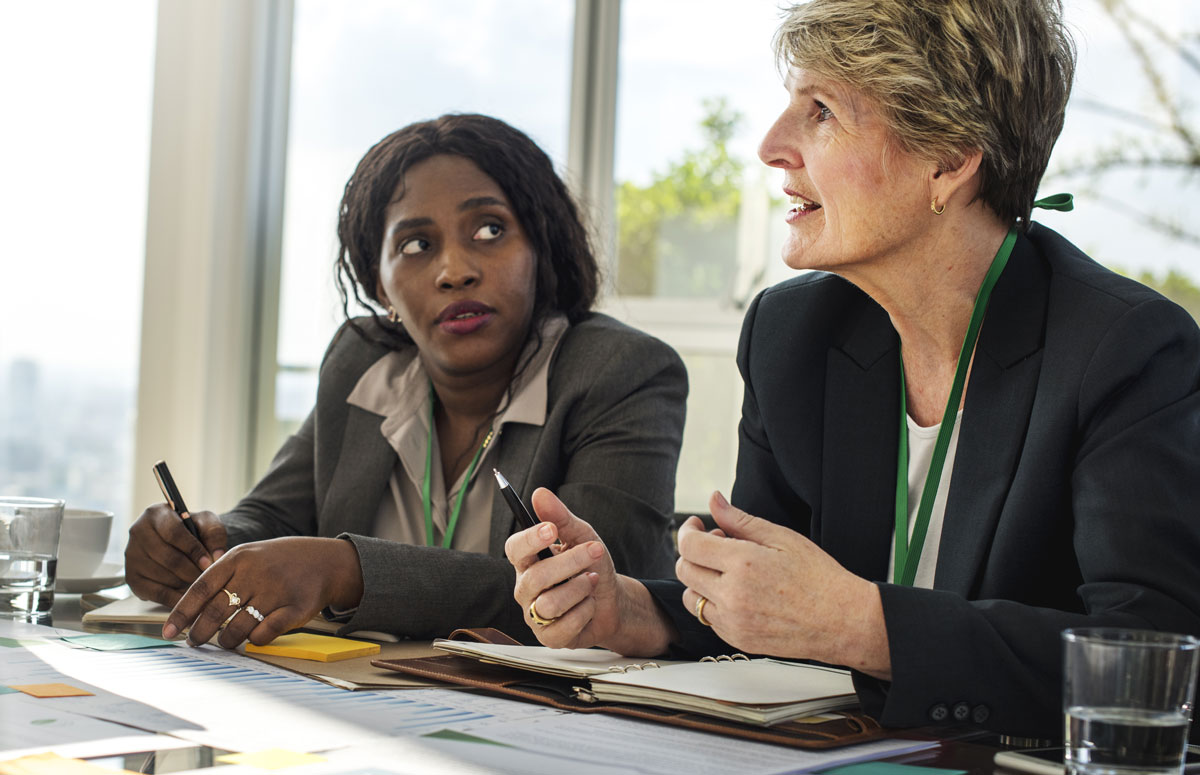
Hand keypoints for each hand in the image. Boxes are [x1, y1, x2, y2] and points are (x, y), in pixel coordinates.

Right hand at [125, 503, 226, 607]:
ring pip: (162, 577)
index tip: (209, 563)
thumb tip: (217, 556)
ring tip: (199, 585)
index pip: (173, 533)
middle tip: (206, 578)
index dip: (193, 550)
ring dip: (184, 584)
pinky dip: (175, 598)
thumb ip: (215, 534)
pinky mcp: (132, 577)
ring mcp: (131, 556)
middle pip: (167, 558)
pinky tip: (188, 596)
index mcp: (156, 514)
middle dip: (191, 571)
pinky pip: (155, 593)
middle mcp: (138, 532)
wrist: (181, 541)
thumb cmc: (194, 530)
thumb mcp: (207, 523)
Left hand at [161, 536, 363, 649]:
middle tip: (194, 641)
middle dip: (200, 632)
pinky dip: (253, 641)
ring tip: (224, 642)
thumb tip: (190, 612)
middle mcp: (255, 573)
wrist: (326, 560)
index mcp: (239, 559)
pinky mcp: (295, 609)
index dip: (182, 613)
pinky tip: (252, 637)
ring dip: (225, 640)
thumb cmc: (279, 561)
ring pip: (237, 628)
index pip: (201, 588)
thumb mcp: (249, 557)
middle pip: (215, 611)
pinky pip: (263, 635)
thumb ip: (222, 576)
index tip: (169, 631)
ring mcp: (276, 591)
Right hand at [505, 488, 674, 655]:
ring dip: (580, 589)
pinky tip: (589, 605)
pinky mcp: (549, 637)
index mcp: (528, 561)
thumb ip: (561, 517)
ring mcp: (535, 615)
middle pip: (535, 578)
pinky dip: (585, 612)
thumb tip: (540, 493)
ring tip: (592, 581)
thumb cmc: (591, 566)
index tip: (551, 530)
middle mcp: (526, 588)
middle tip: (595, 551)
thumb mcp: (582, 536)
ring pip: (550, 604)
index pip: (515, 549)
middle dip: (570, 563)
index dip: (529, 540)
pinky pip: (563, 627)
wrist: (613, 600)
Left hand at [676, 491, 891, 678]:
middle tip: (719, 544)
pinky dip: (713, 602)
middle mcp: (732, 595)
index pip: (689, 545)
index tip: (697, 526)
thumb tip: (714, 500)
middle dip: (694, 552)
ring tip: (727, 571)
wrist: (842, 621)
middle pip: (685, 570)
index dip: (688, 531)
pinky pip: (707, 618)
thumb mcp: (781, 537)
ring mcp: (733, 621)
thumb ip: (740, 520)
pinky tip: (737, 592)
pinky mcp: (737, 639)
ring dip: (699, 580)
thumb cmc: (818, 577)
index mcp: (743, 563)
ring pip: (691, 597)